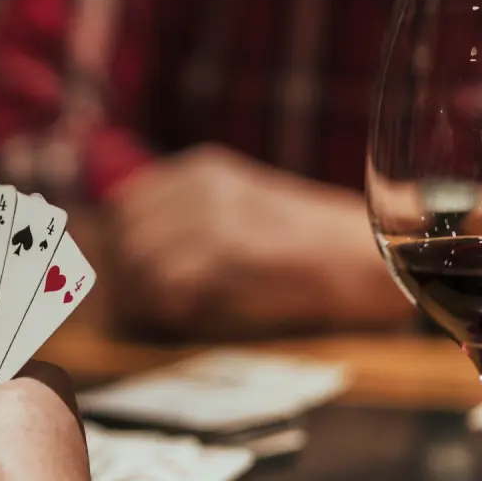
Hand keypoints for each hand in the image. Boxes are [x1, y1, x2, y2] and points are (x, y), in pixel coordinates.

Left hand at [108, 144, 407, 333]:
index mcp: (198, 168)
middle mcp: (200, 182)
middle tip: (152, 303)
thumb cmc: (302, 247)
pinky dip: (170, 306)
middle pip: (124, 233)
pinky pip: (166, 282)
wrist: (360, 257)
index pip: (123, 205)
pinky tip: (192, 312)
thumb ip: (184, 222)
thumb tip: (122, 253)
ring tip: (176, 309)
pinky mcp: (229, 246)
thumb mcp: (237, 213)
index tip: (133, 279)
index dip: (121, 247)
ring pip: (139, 260)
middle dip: (128, 275)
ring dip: (147, 295)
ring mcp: (213, 211)